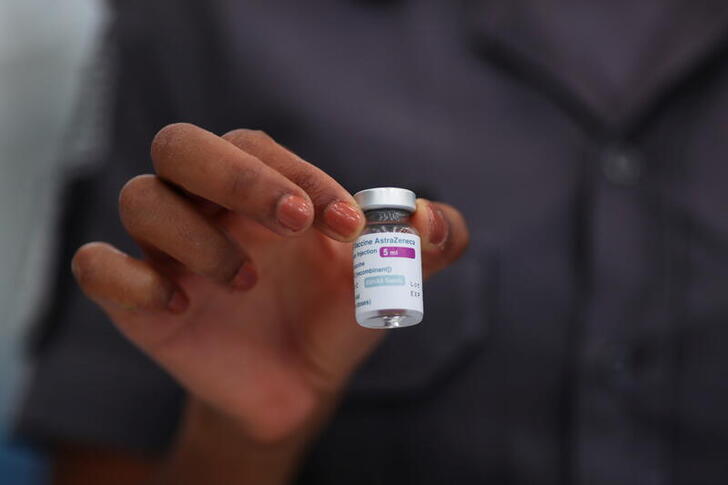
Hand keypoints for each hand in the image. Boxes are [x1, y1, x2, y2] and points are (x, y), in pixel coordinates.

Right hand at [71, 123, 469, 447]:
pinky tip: (181, 306)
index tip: (350, 225)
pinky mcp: (137, 299)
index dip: (302, 176)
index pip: (259, 147)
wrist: (298, 382)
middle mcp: (206, 205)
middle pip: (181, 146)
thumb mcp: (387, 280)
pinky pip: (97, 267)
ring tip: (248, 282)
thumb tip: (435, 221)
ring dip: (197, 236)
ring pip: (141, 199)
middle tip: (292, 223)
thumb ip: (426, 245)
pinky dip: (129, 278)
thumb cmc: (337, 316)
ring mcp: (166, 249)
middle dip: (237, 177)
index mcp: (261, 187)